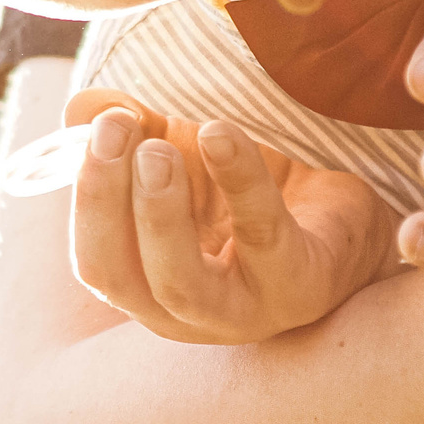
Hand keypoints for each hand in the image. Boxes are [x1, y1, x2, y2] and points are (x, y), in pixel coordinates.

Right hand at [65, 86, 401, 343]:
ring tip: (159, 151)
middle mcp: (186, 315)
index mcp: (147, 288)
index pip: (94, 262)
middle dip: (106, 203)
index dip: (85, 196)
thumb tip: (80, 108)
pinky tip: (222, 135)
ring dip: (159, 213)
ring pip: (180, 284)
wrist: (344, 217)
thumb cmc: (251, 197)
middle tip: (116, 134)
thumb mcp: (183, 156)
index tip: (94, 127)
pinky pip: (263, 234)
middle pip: (119, 278)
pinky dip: (239, 182)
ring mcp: (244, 312)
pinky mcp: (300, 288)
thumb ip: (131, 131)